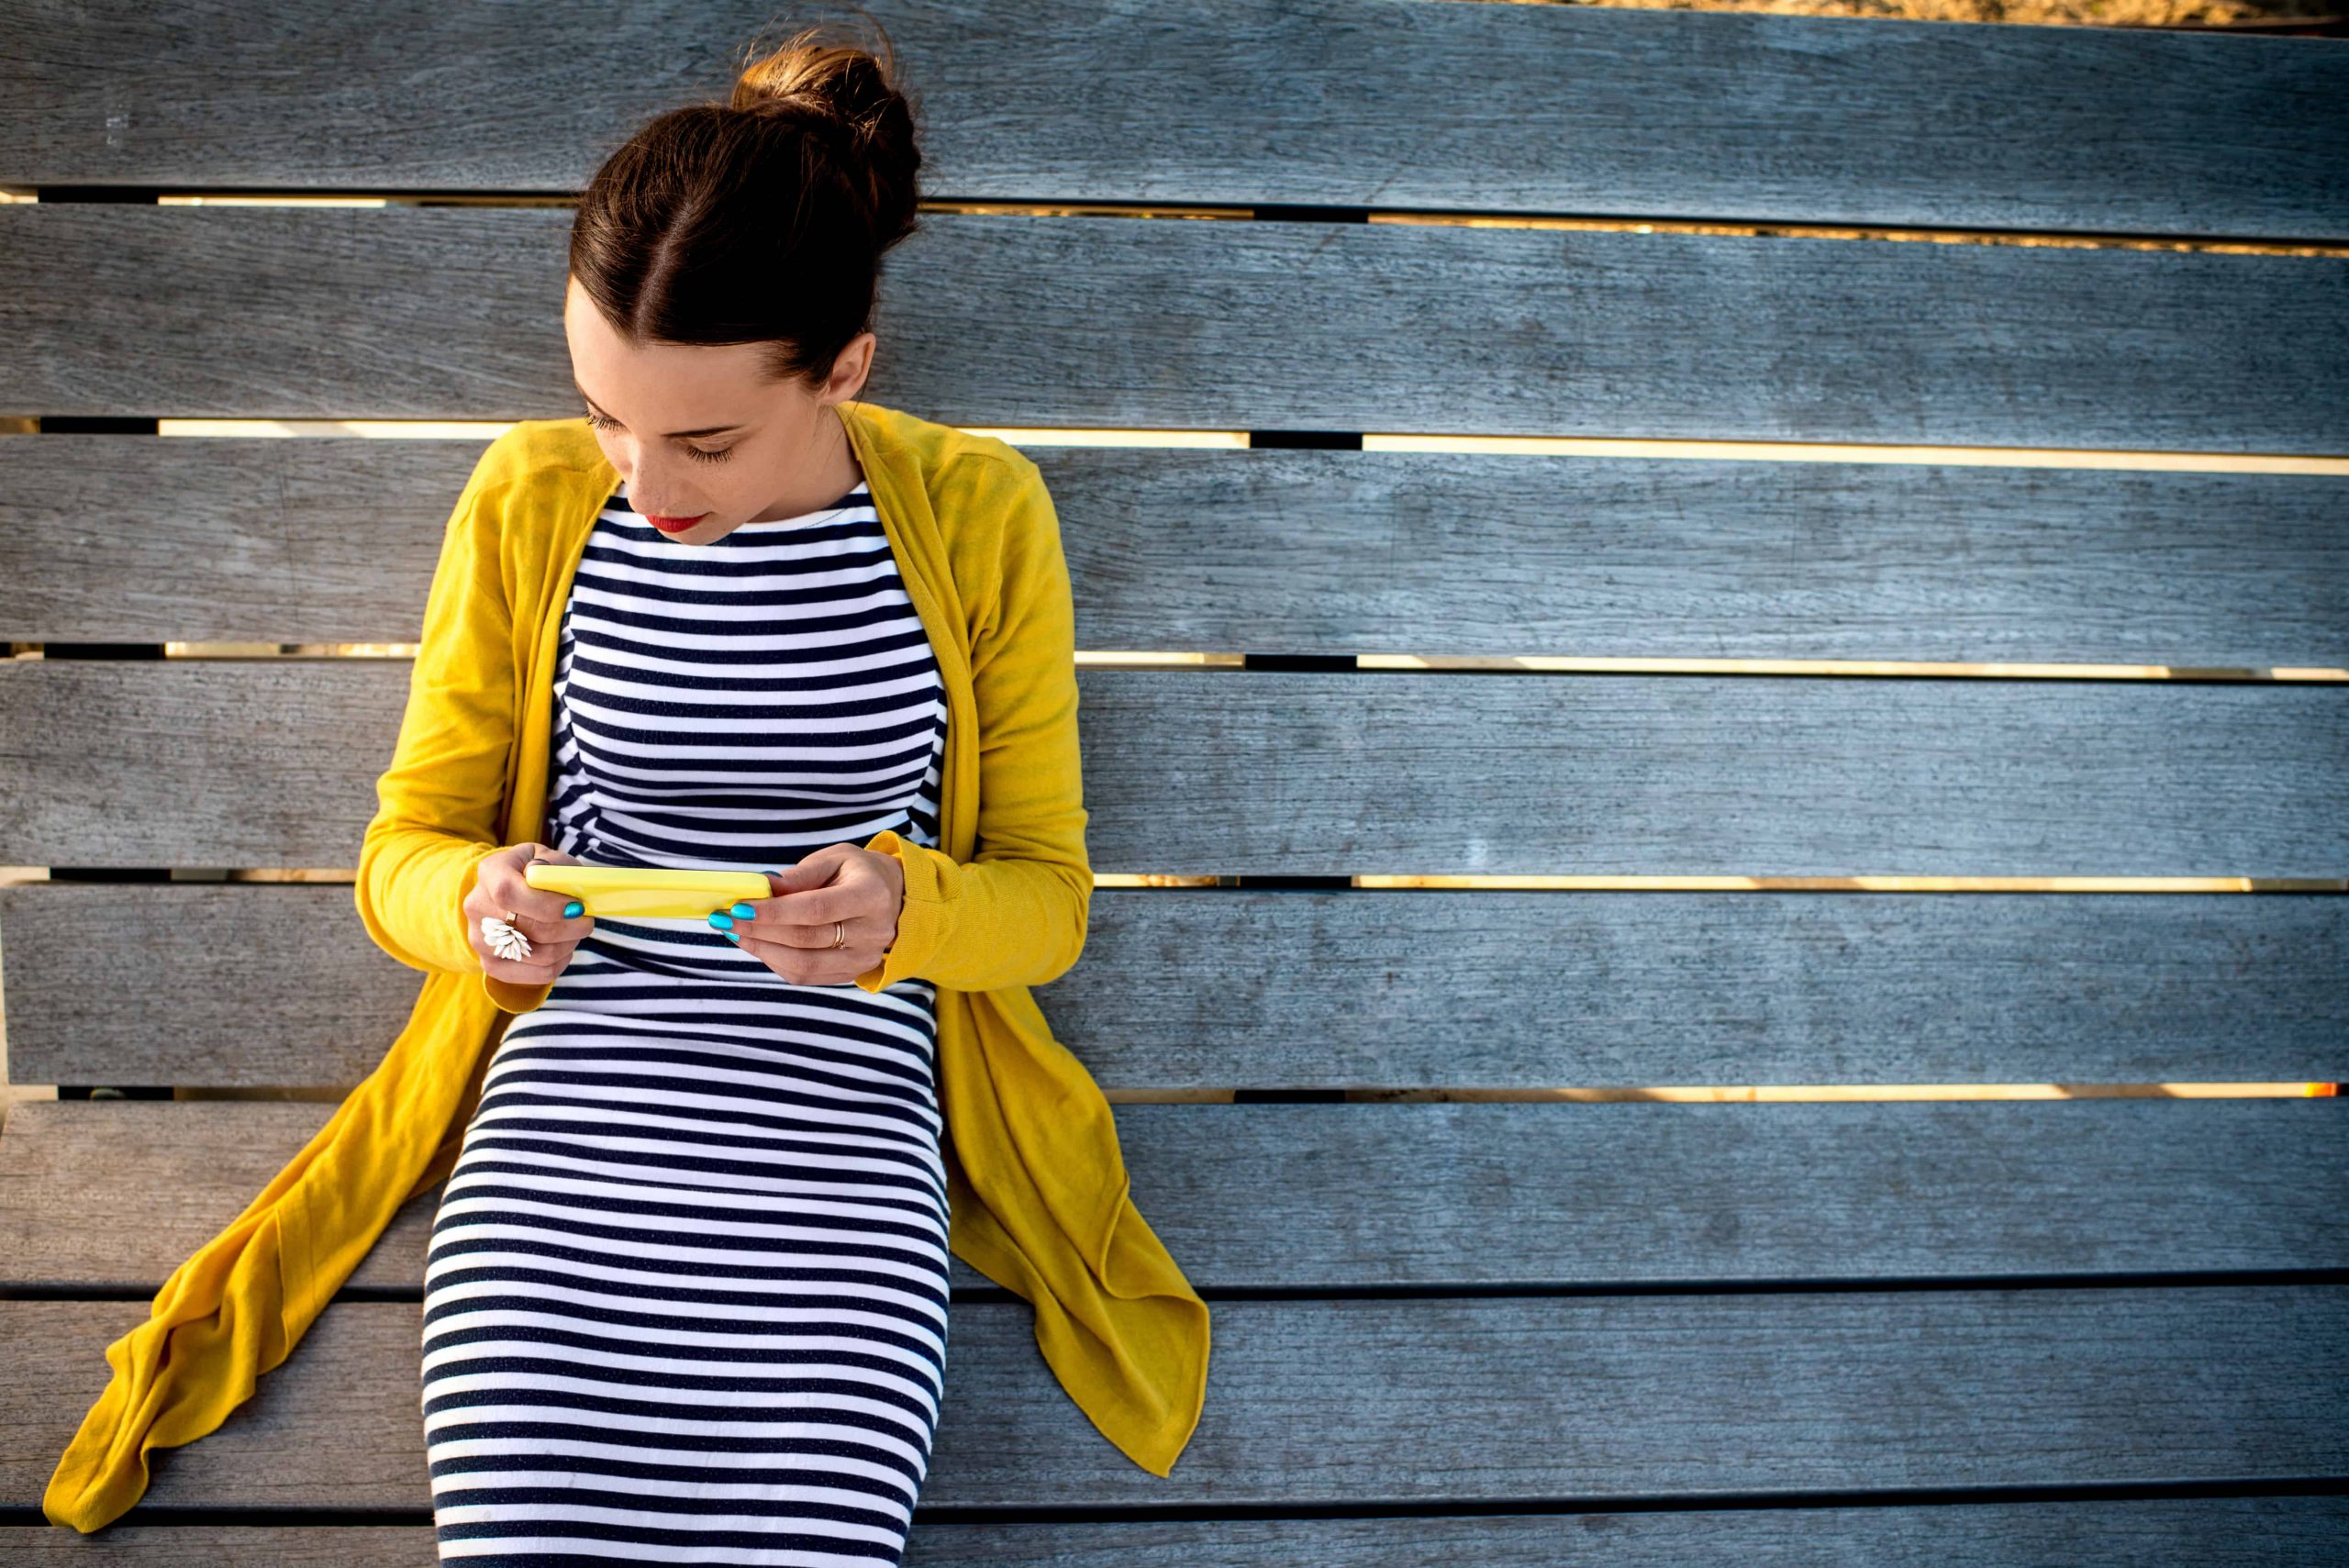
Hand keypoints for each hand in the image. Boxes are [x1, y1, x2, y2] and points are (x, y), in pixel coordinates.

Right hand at [464, 842, 593, 986]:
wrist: (511, 892)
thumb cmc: (538, 873)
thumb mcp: (549, 858)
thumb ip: (553, 865)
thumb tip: (548, 877)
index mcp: (490, 872)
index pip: (508, 893)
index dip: (546, 905)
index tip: (577, 907)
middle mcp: (477, 906)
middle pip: (527, 928)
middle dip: (568, 927)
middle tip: (586, 920)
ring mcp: (480, 938)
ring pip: (536, 955)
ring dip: (567, 944)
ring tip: (575, 931)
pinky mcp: (491, 964)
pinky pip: (536, 974)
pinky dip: (559, 963)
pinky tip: (564, 947)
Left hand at [710, 842, 906, 985]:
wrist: (897, 898)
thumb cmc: (861, 873)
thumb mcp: (835, 859)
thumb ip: (800, 875)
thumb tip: (761, 889)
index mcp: (871, 895)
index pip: (815, 909)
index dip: (774, 912)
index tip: (739, 907)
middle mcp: (872, 932)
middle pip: (806, 939)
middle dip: (758, 930)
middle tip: (725, 920)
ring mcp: (864, 957)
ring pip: (804, 964)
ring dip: (762, 950)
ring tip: (736, 934)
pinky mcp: (852, 973)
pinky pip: (807, 976)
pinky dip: (776, 962)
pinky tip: (758, 945)